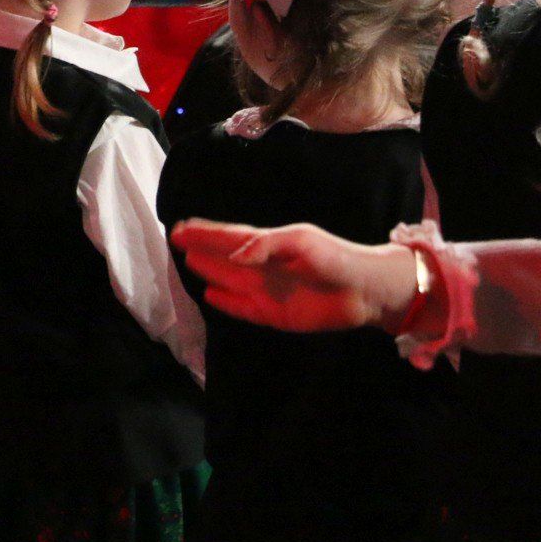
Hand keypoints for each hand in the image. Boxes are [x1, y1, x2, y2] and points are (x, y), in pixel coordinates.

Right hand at [170, 219, 415, 332]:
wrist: (364, 291)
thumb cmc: (335, 258)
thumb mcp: (301, 241)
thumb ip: (265, 245)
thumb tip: (232, 255)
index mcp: (269, 244)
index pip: (229, 236)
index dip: (205, 232)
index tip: (180, 227)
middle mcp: (262, 267)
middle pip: (224, 256)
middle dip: (201, 248)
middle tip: (176, 240)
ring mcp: (267, 291)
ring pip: (229, 280)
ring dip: (209, 272)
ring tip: (188, 262)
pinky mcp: (274, 315)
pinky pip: (242, 308)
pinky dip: (226, 303)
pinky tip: (210, 296)